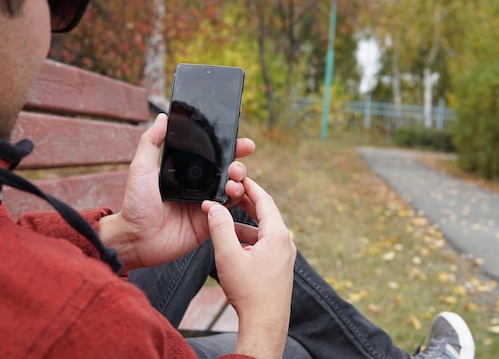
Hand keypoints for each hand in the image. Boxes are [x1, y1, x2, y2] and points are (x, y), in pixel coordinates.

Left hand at [98, 113, 255, 271]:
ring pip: (232, 191)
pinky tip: (227, 198)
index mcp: (186, 173)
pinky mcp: (208, 223)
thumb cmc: (134, 204)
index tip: (243, 143)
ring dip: (238, 183)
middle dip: (239, 166)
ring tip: (233, 181)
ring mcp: (205, 205)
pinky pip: (227, 212)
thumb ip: (151, 142)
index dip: (230, 149)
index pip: (213, 157)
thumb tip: (163, 117)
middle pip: (227, 172)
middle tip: (237, 167)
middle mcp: (198, 188)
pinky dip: (232, 203)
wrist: (135, 238)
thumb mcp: (141, 168)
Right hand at [202, 178, 295, 358]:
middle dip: (246, 202)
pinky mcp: (279, 266)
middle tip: (229, 191)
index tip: (238, 176)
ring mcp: (284, 255)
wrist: (264, 323)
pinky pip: (265, 244)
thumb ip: (220, 227)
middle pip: (266, 213)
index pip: (265, 200)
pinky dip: (249, 238)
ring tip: (225, 218)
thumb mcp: (229, 255)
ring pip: (264, 230)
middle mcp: (286, 242)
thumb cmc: (249, 292)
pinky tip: (233, 243)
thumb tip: (212, 206)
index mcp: (278, 235)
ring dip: (245, 222)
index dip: (250, 186)